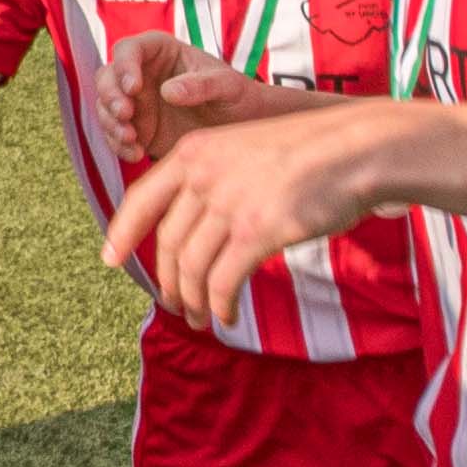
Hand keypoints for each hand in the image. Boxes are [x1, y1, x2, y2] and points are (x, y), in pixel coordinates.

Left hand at [101, 99, 409, 327]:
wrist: (358, 148)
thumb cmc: (310, 153)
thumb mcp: (245, 150)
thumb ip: (214, 179)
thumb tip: (193, 228)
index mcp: (195, 152)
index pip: (142, 198)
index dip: (122, 232)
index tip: (108, 259)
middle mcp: (204, 175)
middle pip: (169, 241)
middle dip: (167, 280)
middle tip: (173, 304)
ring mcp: (228, 203)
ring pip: (193, 267)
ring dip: (193, 299)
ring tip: (199, 318)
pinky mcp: (256, 231)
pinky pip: (223, 281)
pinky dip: (219, 304)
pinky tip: (225, 315)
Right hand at [106, 28, 280, 164]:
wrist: (241, 126)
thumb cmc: (237, 95)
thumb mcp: (227, 86)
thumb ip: (201, 85)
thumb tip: (168, 91)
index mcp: (161, 52)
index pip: (129, 49)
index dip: (124, 65)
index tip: (133, 87)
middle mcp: (142, 74)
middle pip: (107, 77)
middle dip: (111, 96)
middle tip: (125, 114)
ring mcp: (136, 102)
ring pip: (105, 106)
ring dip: (111, 123)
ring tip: (131, 139)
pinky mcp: (136, 128)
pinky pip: (115, 135)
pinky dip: (119, 145)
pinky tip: (135, 154)